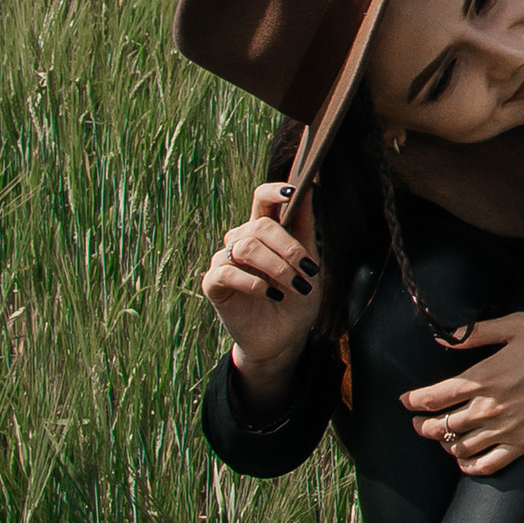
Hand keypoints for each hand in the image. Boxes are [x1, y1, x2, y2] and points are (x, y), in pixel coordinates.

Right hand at [202, 183, 322, 383]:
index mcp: (264, 230)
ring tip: (296, 286)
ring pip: (247, 247)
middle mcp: (241, 240)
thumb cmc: (296, 297)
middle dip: (289, 247)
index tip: (293, 191)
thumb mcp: (308, 261)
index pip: (262, 199)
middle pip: (260, 225)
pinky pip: (228, 273)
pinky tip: (272, 294)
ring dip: (277, 266)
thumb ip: (304, 226)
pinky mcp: (213, 284)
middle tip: (308, 270)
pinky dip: (254, 283)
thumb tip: (310, 185)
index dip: (274, 191)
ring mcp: (225, 261)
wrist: (284, 338)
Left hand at [402, 312, 523, 475]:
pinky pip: (488, 464)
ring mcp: (506, 429)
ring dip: (445, 444)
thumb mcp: (516, 325)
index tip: (407, 401)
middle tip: (420, 423)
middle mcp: (488, 407)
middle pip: (441, 426)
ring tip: (443, 438)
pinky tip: (466, 461)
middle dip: (424, 426)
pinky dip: (471, 466)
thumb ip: (476, 333)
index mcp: (483, 377)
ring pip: (460, 447)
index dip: (415, 401)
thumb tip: (444, 338)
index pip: (434, 397)